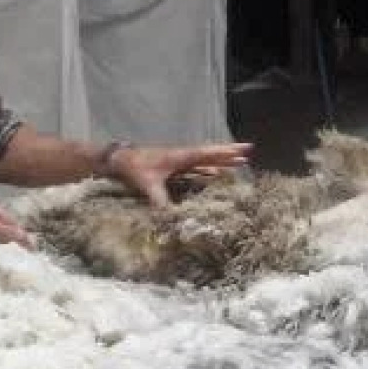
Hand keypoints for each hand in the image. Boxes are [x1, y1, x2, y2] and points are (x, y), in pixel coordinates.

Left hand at [109, 142, 253, 206]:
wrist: (118, 159)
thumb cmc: (134, 169)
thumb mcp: (148, 185)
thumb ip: (161, 201)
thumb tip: (172, 218)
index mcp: (181, 156)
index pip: (209, 154)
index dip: (227, 153)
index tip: (244, 150)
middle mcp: (183, 156)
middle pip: (211, 154)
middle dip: (230, 154)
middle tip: (249, 152)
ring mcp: (179, 160)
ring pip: (206, 160)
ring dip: (221, 161)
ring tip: (239, 163)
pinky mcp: (174, 166)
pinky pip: (197, 167)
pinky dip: (209, 169)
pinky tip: (215, 174)